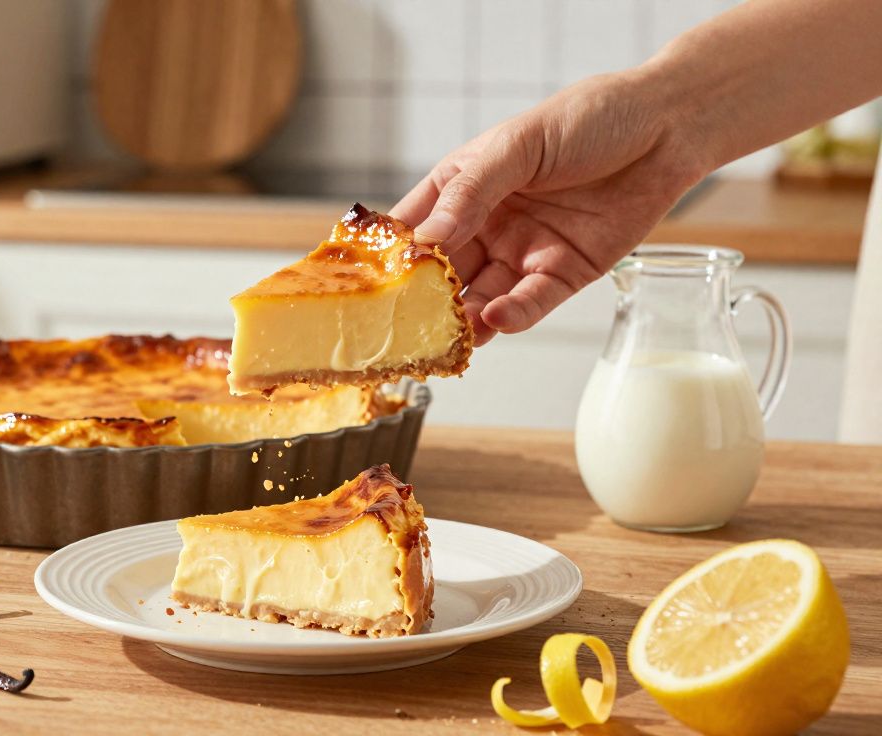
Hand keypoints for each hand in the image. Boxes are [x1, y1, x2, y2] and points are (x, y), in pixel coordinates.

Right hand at [390, 72, 708, 344]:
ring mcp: (522, 253)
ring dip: (464, 318)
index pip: (412, 228)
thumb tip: (426, 238)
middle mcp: (485, 225)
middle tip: (404, 327)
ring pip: (481, 297)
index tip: (368, 285)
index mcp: (461, 188)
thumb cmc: (588, 118)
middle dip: (423, 301)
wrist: (666, 128)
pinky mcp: (562, 275)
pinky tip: (496, 319)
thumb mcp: (518, 145)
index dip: (390, 257)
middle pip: (442, 273)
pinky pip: (531, 303)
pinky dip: (512, 315)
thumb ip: (472, 192)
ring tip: (448, 335)